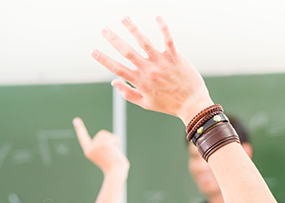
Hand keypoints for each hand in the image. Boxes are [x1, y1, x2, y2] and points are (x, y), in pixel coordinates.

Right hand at [73, 117, 128, 174]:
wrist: (115, 172)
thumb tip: (114, 139)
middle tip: (110, 154)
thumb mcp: (107, 155)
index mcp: (88, 151)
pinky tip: (115, 152)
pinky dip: (117, 144)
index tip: (76, 120)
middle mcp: (90, 148)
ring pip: (108, 135)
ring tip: (113, 153)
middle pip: (102, 134)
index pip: (83, 137)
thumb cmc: (113, 167)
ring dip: (113, 142)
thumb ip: (107, 147)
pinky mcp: (105, 144)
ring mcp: (97, 145)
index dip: (80, 128)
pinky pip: (114, 138)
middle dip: (109, 140)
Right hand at [92, 17, 212, 123]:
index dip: (104, 60)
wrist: (191, 104)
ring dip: (133, 29)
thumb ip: (128, 93)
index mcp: (140, 82)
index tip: (93, 51)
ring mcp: (161, 62)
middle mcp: (148, 70)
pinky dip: (163, 27)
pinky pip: (168, 39)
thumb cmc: (167, 105)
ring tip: (124, 18)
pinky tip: (157, 16)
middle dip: (114, 40)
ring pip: (144, 42)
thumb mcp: (145, 103)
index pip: (117, 69)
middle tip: (104, 30)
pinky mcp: (175, 57)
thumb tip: (113, 82)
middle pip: (127, 52)